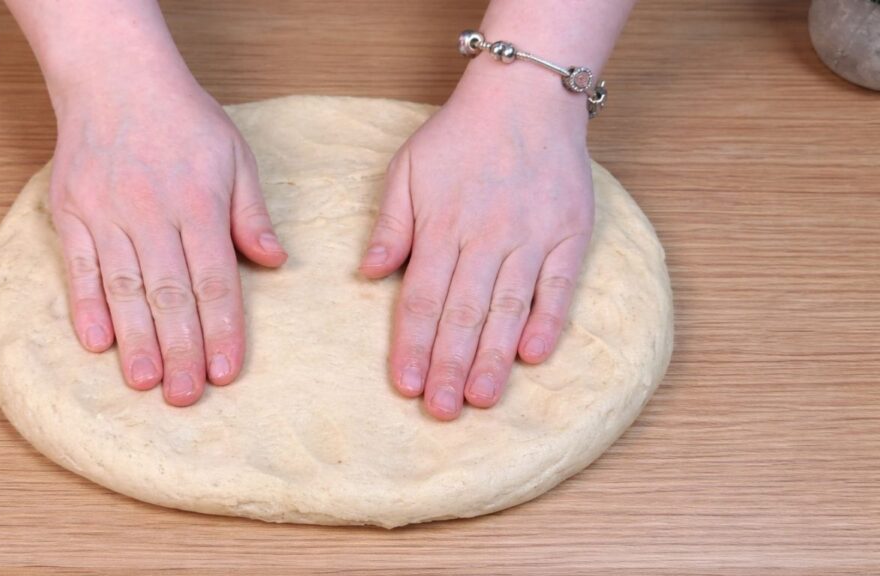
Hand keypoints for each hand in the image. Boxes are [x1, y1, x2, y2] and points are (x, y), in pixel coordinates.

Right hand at [49, 71, 285, 406]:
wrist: (114, 76)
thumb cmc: (183, 120)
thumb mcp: (235, 156)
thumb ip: (250, 213)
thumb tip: (275, 262)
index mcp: (198, 204)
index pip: (215, 280)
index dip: (223, 329)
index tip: (228, 372)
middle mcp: (151, 213)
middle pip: (170, 294)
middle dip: (181, 350)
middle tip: (188, 397)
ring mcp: (106, 214)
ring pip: (124, 288)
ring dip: (135, 340)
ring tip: (145, 383)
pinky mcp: (71, 212)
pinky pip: (78, 266)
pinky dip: (86, 306)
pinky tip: (96, 343)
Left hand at [360, 72, 593, 420]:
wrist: (526, 96)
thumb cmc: (459, 136)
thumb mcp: (408, 168)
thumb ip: (390, 223)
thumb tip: (367, 274)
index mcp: (442, 225)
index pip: (422, 296)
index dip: (412, 343)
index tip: (405, 384)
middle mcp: (486, 236)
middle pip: (463, 311)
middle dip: (449, 364)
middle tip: (440, 411)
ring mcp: (531, 236)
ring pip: (508, 306)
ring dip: (493, 356)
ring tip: (480, 398)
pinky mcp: (570, 234)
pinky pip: (559, 285)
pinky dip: (548, 320)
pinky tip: (533, 356)